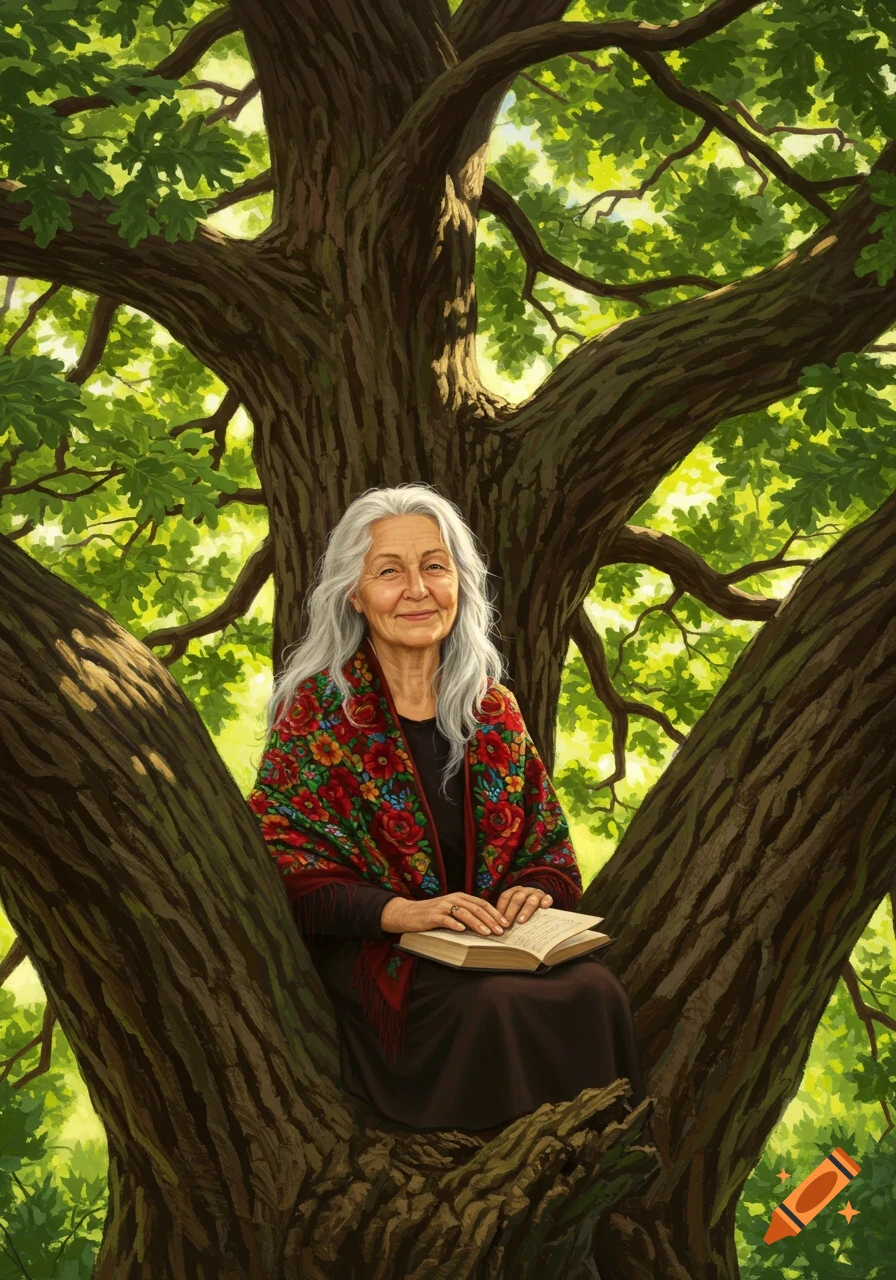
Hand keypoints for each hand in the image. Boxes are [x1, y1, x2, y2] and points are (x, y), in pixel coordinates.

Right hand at [380, 893, 510, 935]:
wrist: (408, 913)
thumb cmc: (432, 915)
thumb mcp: (451, 911)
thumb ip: (466, 914)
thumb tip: (487, 926)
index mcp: (460, 897)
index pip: (482, 903)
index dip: (495, 913)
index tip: (505, 923)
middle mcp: (453, 899)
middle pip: (476, 908)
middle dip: (491, 920)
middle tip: (501, 931)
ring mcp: (443, 906)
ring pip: (464, 914)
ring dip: (477, 924)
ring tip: (487, 933)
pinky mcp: (433, 915)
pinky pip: (446, 919)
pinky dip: (455, 924)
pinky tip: (462, 931)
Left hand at [494, 886, 552, 925]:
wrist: (540, 899)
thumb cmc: (523, 907)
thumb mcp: (515, 907)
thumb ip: (507, 914)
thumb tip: (496, 928)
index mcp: (514, 891)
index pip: (505, 896)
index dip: (501, 908)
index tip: (498, 921)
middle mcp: (524, 891)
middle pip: (517, 899)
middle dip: (511, 912)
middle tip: (508, 924)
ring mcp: (536, 894)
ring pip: (531, 900)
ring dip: (525, 910)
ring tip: (520, 921)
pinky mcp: (547, 898)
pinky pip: (547, 898)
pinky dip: (546, 902)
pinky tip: (544, 907)